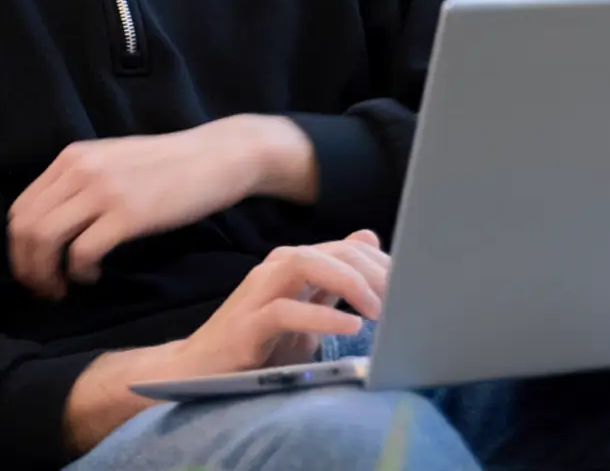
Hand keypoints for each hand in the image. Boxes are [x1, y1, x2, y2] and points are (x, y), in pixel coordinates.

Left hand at [8, 114, 316, 298]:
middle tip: (45, 288)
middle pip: (26, 228)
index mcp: (73, 157)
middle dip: (28, 267)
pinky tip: (94, 276)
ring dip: (48, 274)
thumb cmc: (170, 164)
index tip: (35, 269)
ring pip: (45, 240)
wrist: (217, 156)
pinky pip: (81, 252)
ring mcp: (103, 190)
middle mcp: (80, 169)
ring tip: (65, 287)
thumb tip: (51, 223)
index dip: (19, 248)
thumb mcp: (114, 160)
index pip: (21, 208)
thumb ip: (81, 181)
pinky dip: (80, 272)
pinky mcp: (128, 214)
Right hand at [60, 231, 387, 454]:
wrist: (200, 371)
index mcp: (292, 264)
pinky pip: (285, 310)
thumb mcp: (307, 309)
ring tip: (380, 310)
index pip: (345, 248)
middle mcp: (275, 269)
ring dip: (349, 282)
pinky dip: (321, 315)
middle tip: (402, 299)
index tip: (409, 286)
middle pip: (331, 251)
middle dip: (372, 272)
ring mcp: (258, 293)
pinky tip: (350, 326)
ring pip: (306, 264)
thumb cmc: (259, 344)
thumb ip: (336, 278)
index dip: (380, 263)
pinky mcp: (246, 325)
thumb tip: (369, 238)